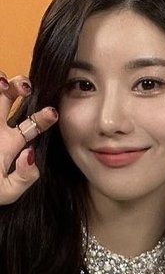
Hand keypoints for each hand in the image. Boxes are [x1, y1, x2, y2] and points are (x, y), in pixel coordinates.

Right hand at [0, 71, 57, 204]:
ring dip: (0, 81)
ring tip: (1, 83)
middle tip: (25, 88)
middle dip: (20, 85)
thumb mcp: (6, 191)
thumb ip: (25, 178)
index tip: (52, 113)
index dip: (45, 116)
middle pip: (12, 97)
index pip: (34, 124)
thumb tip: (30, 155)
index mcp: (11, 142)